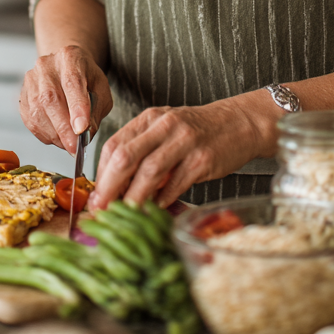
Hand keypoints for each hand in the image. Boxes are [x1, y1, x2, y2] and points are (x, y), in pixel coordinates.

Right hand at [19, 45, 112, 155]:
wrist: (66, 66)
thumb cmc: (86, 78)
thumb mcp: (101, 89)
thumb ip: (96, 110)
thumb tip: (85, 135)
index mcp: (70, 58)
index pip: (72, 82)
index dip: (76, 107)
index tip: (82, 129)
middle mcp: (46, 65)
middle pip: (51, 98)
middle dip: (64, 128)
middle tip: (75, 148)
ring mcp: (31, 79)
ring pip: (37, 111)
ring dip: (54, 134)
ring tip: (68, 143)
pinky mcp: (22, 94)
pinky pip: (29, 119)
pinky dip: (44, 134)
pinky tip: (56, 136)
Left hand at [89, 92, 271, 209]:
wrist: (239, 123)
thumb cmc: (199, 131)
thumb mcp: (166, 132)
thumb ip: (143, 152)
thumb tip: (117, 188)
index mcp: (149, 119)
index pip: (114, 145)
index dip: (100, 174)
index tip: (94, 197)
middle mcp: (164, 125)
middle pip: (125, 157)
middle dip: (108, 188)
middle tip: (100, 210)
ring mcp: (184, 141)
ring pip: (149, 171)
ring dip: (133, 198)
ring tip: (125, 215)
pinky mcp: (202, 158)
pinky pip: (176, 183)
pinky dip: (162, 200)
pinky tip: (156, 209)